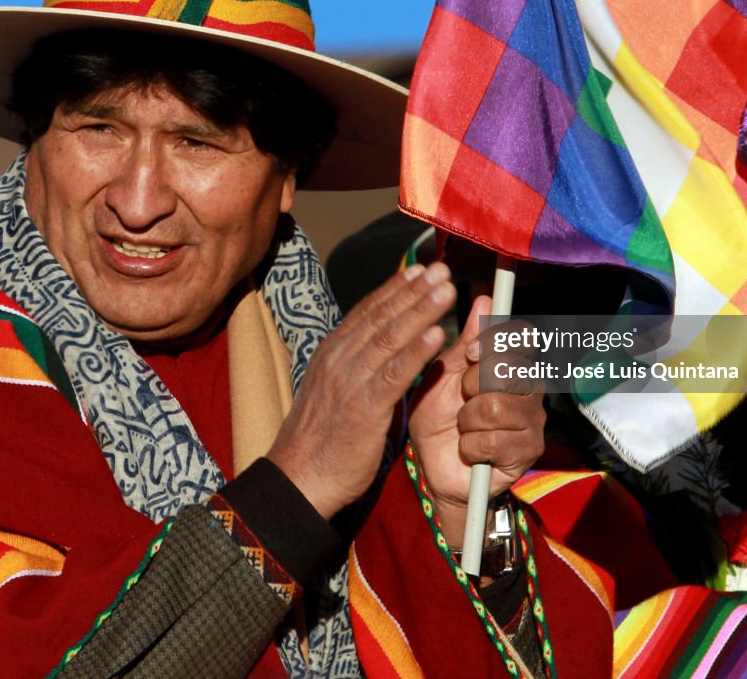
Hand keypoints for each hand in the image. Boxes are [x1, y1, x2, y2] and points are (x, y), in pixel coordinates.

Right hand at [267, 263, 455, 519]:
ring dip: (422, 311)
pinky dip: (416, 352)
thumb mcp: (334, 390)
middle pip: (382, 316)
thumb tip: (379, 347)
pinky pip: (394, 374)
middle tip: (442, 269)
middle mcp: (340, 359)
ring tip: (447, 291)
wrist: (299, 478)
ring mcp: (350, 381)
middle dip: (414, 290)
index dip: (396, 288)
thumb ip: (356, 365)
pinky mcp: (363, 408)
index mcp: (333, 352)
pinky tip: (437, 336)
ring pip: (391, 337)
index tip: (420, 270)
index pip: (368, 311)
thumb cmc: (321, 438)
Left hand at [408, 297, 545, 546]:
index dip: (495, 342)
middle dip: (473, 385)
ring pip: (497, 406)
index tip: (471, 353)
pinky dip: (471, 445)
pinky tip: (470, 450)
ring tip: (463, 427)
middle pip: (509, 370)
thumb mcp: (443, 375)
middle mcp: (529, 388)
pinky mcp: (528, 452)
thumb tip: (485, 298)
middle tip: (463, 398)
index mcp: (510, 364)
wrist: (434, 470)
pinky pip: (494, 439)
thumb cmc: (438, 419)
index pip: (521, 337)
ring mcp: (532, 421)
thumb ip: (465, 342)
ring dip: (468, 419)